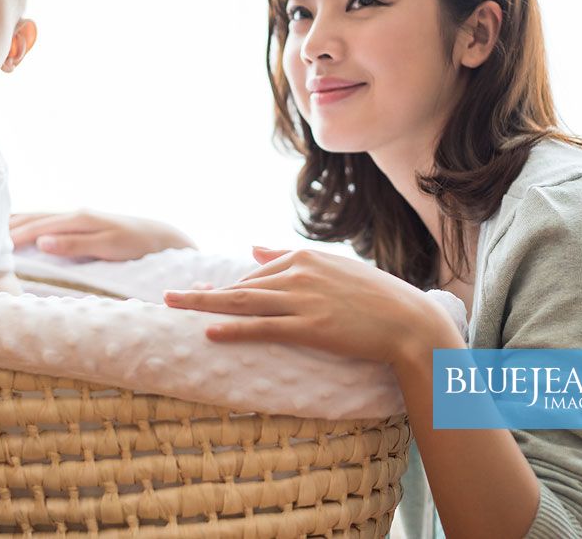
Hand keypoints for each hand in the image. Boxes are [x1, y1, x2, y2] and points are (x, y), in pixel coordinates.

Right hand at [8, 209, 196, 261]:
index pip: (38, 227)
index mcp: (78, 219)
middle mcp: (75, 214)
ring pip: (39, 216)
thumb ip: (75, 244)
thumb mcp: (108, 247)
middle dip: (8, 227)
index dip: (14, 236)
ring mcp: (77, 216)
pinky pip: (48, 219)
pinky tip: (21, 226)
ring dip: (17, 222)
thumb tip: (42, 241)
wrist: (159, 235)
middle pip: (34, 218)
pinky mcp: (81, 222)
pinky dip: (30, 221)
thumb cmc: (136, 245)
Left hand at [163, 247, 463, 365]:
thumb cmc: (376, 298)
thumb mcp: (333, 268)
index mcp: (304, 258)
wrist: (409, 322)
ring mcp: (304, 301)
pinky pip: (263, 328)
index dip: (226, 286)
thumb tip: (254, 250)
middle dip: (205, 291)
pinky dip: (234, 328)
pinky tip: (209, 330)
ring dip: (204, 302)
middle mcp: (299, 274)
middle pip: (241, 284)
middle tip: (171, 296)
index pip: (255, 273)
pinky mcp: (310, 328)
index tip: (201, 292)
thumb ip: (290, 259)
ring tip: (173, 305)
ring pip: (243, 302)